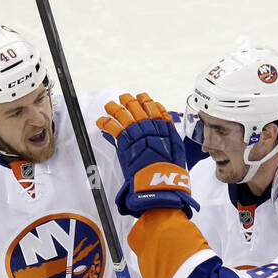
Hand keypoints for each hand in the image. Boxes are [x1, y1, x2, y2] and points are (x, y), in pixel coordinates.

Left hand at [96, 93, 199, 217]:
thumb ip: (171, 137)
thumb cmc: (170, 170)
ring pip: (122, 112)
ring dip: (114, 107)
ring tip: (109, 106)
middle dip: (128, 100)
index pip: (153, 106)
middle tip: (124, 98)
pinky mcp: (123, 139)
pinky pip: (111, 126)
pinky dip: (104, 123)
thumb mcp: (177, 150)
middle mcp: (148, 125)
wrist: (160, 180)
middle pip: (136, 105)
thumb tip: (168, 129)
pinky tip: (101, 121)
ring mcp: (135, 130)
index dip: (146, 100)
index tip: (142, 98)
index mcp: (163, 126)